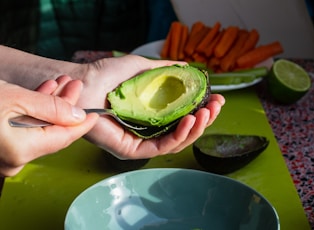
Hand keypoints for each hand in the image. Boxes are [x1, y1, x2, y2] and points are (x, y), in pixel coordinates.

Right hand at [0, 76, 98, 175]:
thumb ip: (51, 108)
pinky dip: (34, 113)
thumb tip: (77, 116)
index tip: (95, 115)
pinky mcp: (2, 147)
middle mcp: (15, 160)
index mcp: (22, 151)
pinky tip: (42, 95)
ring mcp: (7, 156)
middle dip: (66, 107)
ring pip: (40, 129)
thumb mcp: (16, 99)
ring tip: (60, 85)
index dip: (82, 125)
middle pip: (53, 132)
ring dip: (50, 106)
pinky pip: (25, 132)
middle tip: (75, 87)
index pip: (65, 138)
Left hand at [77, 55, 224, 158]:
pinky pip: (160, 147)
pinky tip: (190, 120)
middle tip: (217, 106)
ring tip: (207, 112)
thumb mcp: (141, 67)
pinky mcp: (132, 150)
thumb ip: (164, 70)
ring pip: (176, 142)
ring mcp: (140, 142)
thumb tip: (187, 66)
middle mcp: (147, 130)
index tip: (216, 98)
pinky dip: (178, 136)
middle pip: (183, 131)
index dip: (201, 109)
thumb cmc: (106, 75)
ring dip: (196, 128)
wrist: (82, 83)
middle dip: (204, 120)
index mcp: (151, 114)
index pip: (182, 117)